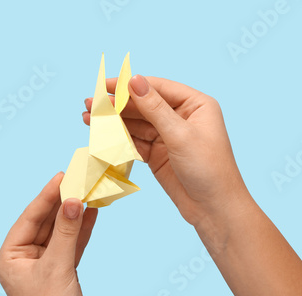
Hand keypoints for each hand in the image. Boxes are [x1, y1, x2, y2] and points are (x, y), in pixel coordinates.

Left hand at [0, 172, 97, 295]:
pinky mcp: (62, 270)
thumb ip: (66, 232)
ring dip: (74, 213)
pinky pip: (72, 243)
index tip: (62, 176)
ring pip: (61, 231)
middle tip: (77, 179)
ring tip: (88, 191)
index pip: (29, 218)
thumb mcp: (57, 267)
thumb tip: (73, 200)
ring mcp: (45, 263)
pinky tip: (93, 212)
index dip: (46, 196)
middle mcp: (25, 257)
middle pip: (46, 222)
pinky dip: (83, 229)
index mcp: (11, 257)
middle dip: (62, 202)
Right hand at [83, 75, 249, 226]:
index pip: (158, 87)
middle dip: (117, 104)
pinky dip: (120, 139)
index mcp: (195, 105)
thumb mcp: (180, 135)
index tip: (106, 84)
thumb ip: (155, 108)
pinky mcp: (158, 154)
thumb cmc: (209, 169)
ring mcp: (168, 136)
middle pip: (144, 105)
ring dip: (114, 121)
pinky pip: (136, 142)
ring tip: (89, 118)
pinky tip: (103, 135)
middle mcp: (182, 117)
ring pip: (137, 124)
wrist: (213, 209)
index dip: (131, 85)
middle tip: (91, 102)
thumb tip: (134, 81)